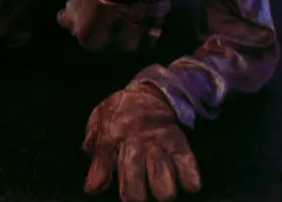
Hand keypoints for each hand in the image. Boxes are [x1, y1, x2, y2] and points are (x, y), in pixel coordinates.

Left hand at [83, 81, 200, 201]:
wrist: (150, 90)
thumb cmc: (120, 111)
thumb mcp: (99, 123)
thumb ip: (96, 157)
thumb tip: (91, 189)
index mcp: (114, 136)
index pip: (105, 164)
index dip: (100, 181)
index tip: (97, 188)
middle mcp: (139, 144)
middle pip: (138, 192)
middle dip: (136, 198)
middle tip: (137, 192)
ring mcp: (162, 146)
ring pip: (165, 189)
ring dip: (162, 193)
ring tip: (159, 187)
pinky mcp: (181, 146)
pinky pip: (190, 173)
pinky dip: (189, 183)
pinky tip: (182, 181)